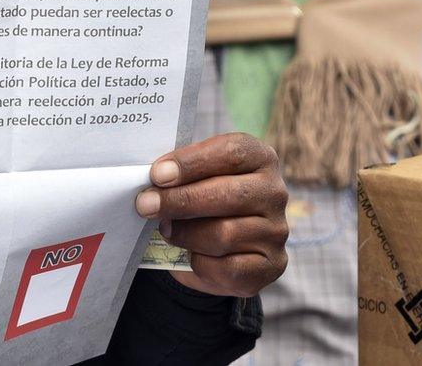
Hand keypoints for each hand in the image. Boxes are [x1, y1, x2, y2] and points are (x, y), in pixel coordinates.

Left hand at [135, 133, 287, 297]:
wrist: (219, 248)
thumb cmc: (202, 201)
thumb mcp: (193, 178)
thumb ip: (179, 174)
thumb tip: (151, 181)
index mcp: (259, 158)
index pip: (231, 152)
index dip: (191, 163)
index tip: (157, 175)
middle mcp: (274, 193)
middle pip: (227, 193)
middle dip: (179, 200)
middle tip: (145, 205)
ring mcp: (276, 231)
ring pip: (223, 234)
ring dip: (185, 234)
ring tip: (166, 229)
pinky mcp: (271, 265)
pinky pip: (228, 267)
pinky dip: (201, 263)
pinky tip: (191, 255)